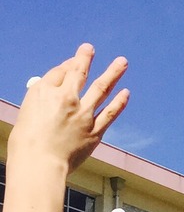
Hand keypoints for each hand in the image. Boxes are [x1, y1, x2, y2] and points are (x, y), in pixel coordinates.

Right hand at [9, 45, 128, 173]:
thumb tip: (56, 86)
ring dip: (113, 73)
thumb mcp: (28, 112)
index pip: (57, 73)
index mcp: (44, 92)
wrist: (39, 163)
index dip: (66, 65)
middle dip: (85, 58)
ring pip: (101, 88)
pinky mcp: (94, 131)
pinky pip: (110, 113)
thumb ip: (43, 97)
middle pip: (78, 73)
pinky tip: (126, 92)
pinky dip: (119, 102)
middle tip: (90, 48)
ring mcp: (83, 114)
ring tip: (122, 62)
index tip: (73, 61)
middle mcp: (66, 99)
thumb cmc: (28, 141)